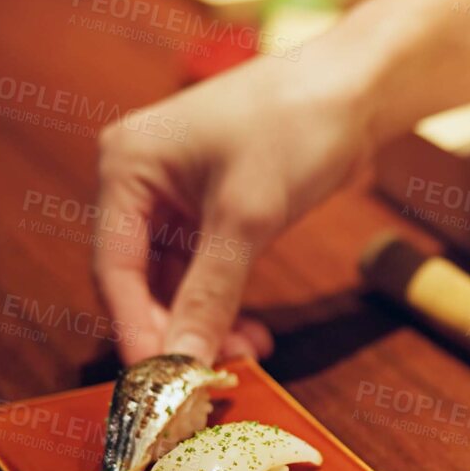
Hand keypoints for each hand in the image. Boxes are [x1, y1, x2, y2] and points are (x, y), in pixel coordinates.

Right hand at [93, 56, 373, 362]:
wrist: (356, 86)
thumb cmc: (296, 125)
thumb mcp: (248, 216)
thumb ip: (210, 293)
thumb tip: (183, 361)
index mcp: (125, 165)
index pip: (113, 267)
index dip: (133, 329)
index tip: (160, 384)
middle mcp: (139, 179)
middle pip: (138, 279)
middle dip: (176, 328)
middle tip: (211, 377)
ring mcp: (175, 193)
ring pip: (174, 280)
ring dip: (204, 322)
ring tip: (246, 356)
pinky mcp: (212, 206)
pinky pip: (203, 269)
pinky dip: (223, 302)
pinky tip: (252, 334)